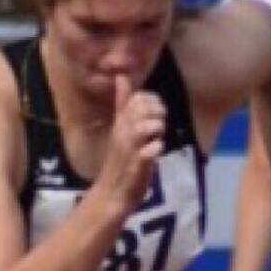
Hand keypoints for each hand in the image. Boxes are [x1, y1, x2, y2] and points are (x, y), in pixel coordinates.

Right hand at [98, 73, 164, 210]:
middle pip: (141, 108)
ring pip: (144, 126)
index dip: (152, 101)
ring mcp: (129, 149)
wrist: (111, 194)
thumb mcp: (122, 128)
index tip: (156, 115)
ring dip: (157, 128)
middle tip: (159, 126)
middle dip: (157, 113)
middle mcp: (123, 133)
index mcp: (121, 123)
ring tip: (157, 138)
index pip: (137, 98)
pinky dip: (156, 148)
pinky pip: (149, 152)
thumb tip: (122, 76)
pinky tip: (157, 151)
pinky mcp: (137, 167)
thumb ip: (122, 103)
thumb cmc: (121, 160)